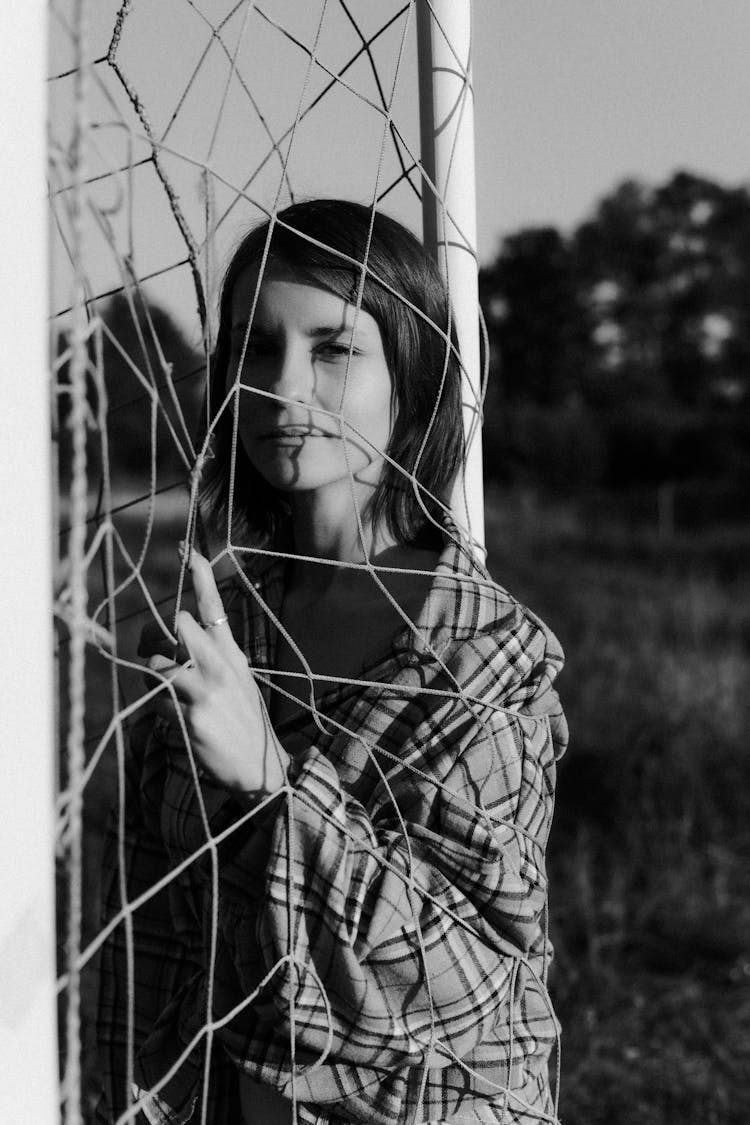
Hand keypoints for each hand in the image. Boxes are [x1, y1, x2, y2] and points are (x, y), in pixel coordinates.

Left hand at [144, 549, 288, 795]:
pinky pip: (155, 700)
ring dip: (150, 678)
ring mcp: (206, 690)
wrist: (262, 768)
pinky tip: (172, 719)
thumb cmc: (245, 722)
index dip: (200, 577)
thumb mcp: (239, 681)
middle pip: (176, 626)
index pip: (214, 608)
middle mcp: (220, 666)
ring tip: (162, 693)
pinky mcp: (191, 717)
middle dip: (154, 638)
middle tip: (150, 653)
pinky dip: (156, 708)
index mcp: (232, 654)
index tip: (189, 551)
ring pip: (157, 664)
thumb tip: (176, 641)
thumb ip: (213, 659)